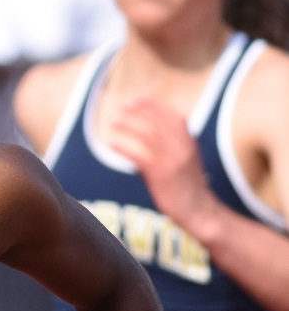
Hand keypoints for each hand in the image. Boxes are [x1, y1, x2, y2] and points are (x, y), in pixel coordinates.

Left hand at [108, 98, 217, 231]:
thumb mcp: (185, 162)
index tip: (139, 98)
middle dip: (139, 111)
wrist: (201, 212)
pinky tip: (111, 144)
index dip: (156, 106)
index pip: (173, 117)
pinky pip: (139, 156)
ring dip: (129, 126)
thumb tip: (144, 139)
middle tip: (123, 105)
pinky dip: (123, 148)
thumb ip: (170, 148)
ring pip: (148, 136)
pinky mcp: (162, 175)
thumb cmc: (188, 188)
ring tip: (113, 122)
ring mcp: (173, 161)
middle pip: (158, 122)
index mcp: (191, 143)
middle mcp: (183, 148)